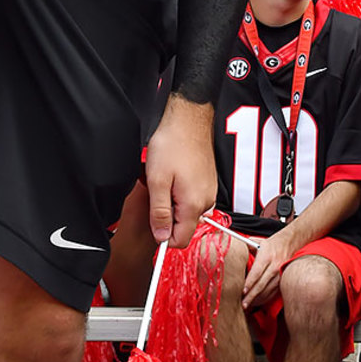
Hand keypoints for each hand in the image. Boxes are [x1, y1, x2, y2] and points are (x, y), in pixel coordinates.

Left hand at [145, 95, 214, 247]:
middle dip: (166, 215)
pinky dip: (178, 191)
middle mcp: (206, 202)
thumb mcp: (157, 181)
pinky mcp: (207, 182)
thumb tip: (160, 237)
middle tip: (156, 192)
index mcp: (193, 205)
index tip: (152, 220)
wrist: (188, 120)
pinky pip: (191, 198)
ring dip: (172, 202)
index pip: (180, 240)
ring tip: (163, 180)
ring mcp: (208, 191)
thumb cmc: (172, 145)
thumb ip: (159, 212)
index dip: (163, 235)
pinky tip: (172, 174)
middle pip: (183, 226)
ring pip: (186, 211)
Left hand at [242, 231, 289, 310]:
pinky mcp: (282, 281)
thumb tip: (235, 252)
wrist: (288, 244)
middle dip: (251, 295)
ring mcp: (279, 275)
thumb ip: (246, 248)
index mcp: (266, 256)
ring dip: (257, 299)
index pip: (257, 272)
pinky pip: (272, 292)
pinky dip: (264, 299)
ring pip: (267, 291)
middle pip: (261, 284)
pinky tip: (257, 302)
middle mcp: (274, 266)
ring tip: (247, 305)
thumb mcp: (258, 242)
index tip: (243, 291)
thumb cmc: (271, 244)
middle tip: (243, 304)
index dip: (249, 283)